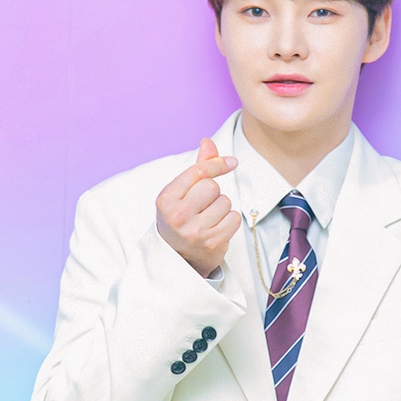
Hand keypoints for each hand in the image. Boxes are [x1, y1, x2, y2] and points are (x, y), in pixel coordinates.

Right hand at [155, 138, 240, 276]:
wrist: (179, 258)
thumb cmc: (181, 219)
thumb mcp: (181, 193)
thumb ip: (197, 167)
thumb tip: (208, 142)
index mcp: (166, 199)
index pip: (198, 172)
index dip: (217, 164)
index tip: (232, 162)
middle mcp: (177, 216)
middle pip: (212, 187)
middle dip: (214, 193)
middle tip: (204, 206)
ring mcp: (195, 232)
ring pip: (225, 202)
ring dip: (222, 208)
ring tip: (209, 219)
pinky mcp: (212, 243)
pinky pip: (234, 218)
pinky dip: (230, 221)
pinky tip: (218, 228)